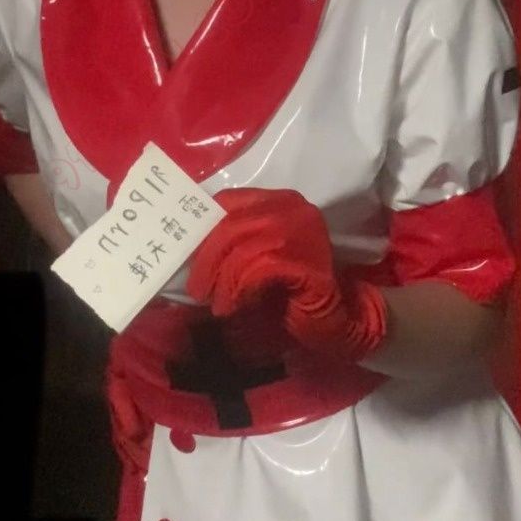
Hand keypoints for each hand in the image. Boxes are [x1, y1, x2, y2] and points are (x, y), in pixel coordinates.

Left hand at [187, 187, 387, 360]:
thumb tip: (187, 245)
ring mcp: (303, 231)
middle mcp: (292, 207)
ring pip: (242, 247)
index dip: (203, 226)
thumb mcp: (254, 261)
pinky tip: (233, 306)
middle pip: (231, 223)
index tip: (185, 252)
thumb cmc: (289, 292)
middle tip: (197, 288)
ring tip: (215, 303)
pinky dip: (239, 289)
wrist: (335, 319)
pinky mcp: (307, 260)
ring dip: (222, 280)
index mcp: (278, 201)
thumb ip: (231, 246)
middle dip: (207, 258)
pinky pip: (259, 268)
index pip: (228, 202)